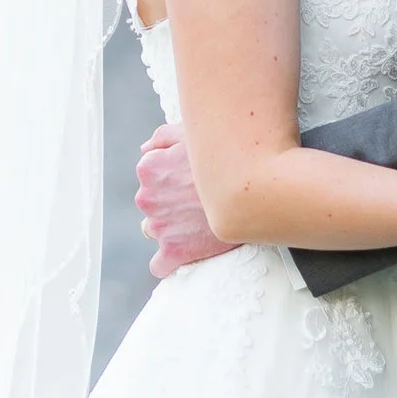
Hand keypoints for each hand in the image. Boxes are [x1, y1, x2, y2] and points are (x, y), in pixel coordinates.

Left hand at [134, 123, 234, 277]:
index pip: (149, 178)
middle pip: (153, 206)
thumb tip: (144, 150)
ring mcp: (159, 226)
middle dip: (171, 205)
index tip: (192, 184)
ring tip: (199, 225)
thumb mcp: (192, 133)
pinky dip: (169, 261)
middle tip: (200, 203)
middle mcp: (147, 197)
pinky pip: (160, 265)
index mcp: (149, 168)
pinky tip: (186, 253)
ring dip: (172, 229)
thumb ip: (162, 137)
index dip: (171, 180)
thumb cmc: (226, 154)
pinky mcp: (173, 251)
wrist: (252, 185)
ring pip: (155, 231)